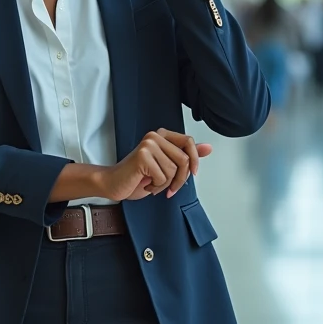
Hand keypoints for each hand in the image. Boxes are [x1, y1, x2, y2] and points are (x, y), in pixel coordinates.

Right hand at [96, 129, 213, 201]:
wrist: (114, 184)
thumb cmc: (138, 177)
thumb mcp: (167, 166)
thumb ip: (186, 156)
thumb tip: (208, 148)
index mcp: (162, 135)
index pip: (188, 142)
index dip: (194, 160)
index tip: (193, 173)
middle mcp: (155, 136)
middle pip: (183, 159)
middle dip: (179, 179)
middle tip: (169, 188)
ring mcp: (148, 145)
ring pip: (173, 170)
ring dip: (165, 184)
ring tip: (152, 183)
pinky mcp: (143, 156)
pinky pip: (162, 177)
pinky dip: (156, 187)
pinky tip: (146, 184)